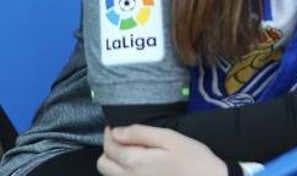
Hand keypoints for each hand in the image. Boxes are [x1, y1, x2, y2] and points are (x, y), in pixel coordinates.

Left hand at [96, 126, 224, 175]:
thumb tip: (116, 131)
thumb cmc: (193, 159)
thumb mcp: (171, 138)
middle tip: (125, 139)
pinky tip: (141, 166)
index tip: (116, 125)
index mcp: (135, 161)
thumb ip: (141, 133)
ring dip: (115, 161)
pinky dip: (124, 172)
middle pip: (103, 163)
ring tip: (133, 152)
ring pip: (110, 174)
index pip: (109, 146)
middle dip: (110, 149)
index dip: (110, 133)